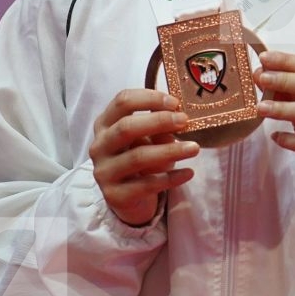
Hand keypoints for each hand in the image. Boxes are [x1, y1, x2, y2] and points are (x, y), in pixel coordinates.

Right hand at [89, 89, 198, 226]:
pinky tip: (189, 172)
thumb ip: (158, 128)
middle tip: (184, 121)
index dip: (149, 98)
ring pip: (137, 157)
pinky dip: (171, 178)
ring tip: (194, 148)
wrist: (127, 197)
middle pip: (126, 127)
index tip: (175, 102)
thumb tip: (179, 119)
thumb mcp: (148, 139)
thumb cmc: (140, 157)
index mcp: (105, 124)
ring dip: (170, 150)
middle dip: (159, 121)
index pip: (122, 102)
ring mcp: (104, 172)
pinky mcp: (115, 195)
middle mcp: (100, 146)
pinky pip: (147, 184)